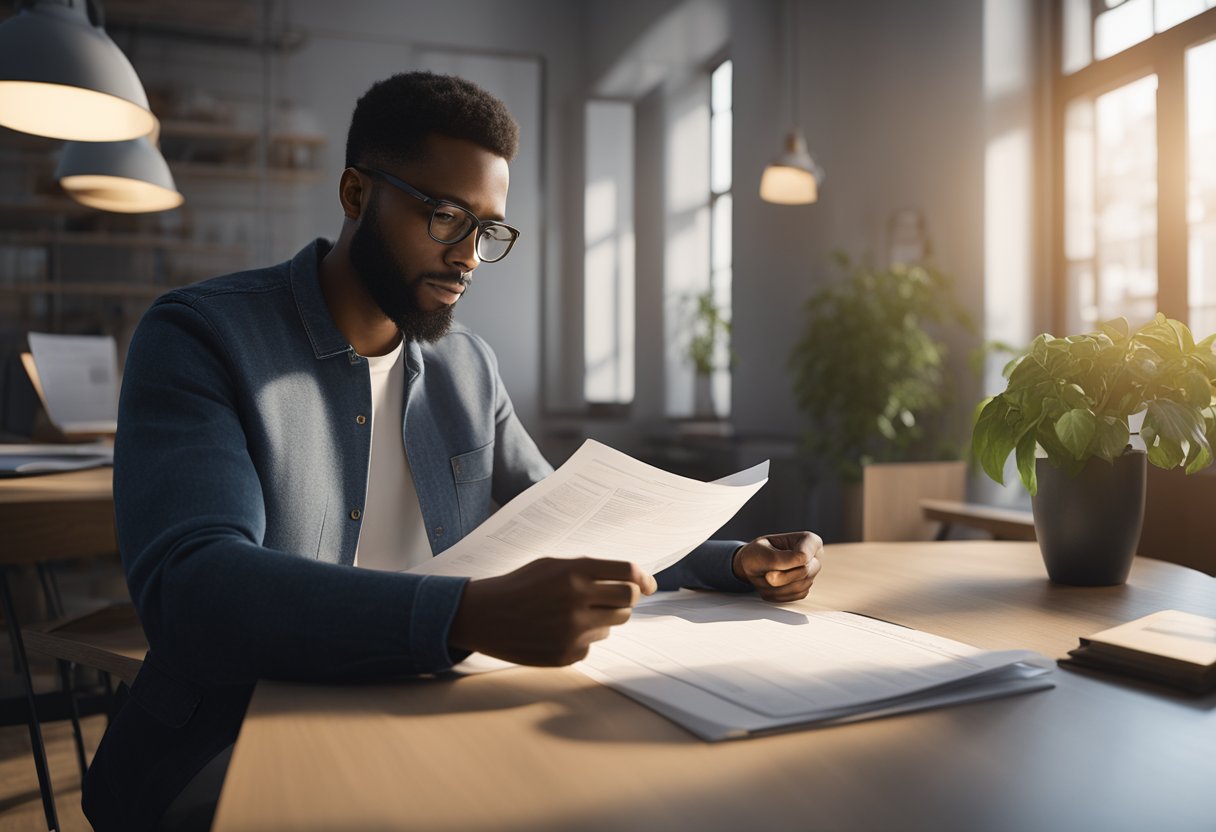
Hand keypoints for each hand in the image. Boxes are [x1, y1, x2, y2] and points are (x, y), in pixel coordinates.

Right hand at [447, 557, 656, 665]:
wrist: (485, 616)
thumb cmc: (521, 586)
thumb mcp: (552, 565)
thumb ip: (589, 570)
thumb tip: (632, 580)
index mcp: (575, 572)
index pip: (628, 573)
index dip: (644, 579)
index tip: (648, 585)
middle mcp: (578, 600)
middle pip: (629, 600)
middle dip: (627, 598)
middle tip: (613, 598)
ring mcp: (573, 631)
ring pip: (614, 624)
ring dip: (604, 618)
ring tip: (575, 613)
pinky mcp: (568, 654)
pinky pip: (593, 644)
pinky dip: (583, 638)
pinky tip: (558, 631)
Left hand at [731, 531, 822, 601]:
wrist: (752, 565)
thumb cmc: (757, 554)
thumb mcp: (761, 552)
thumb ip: (775, 562)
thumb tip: (778, 577)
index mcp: (809, 541)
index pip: (803, 556)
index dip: (785, 562)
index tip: (769, 558)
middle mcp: (814, 558)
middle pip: (804, 572)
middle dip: (781, 576)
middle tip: (766, 575)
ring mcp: (810, 575)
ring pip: (800, 587)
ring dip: (777, 587)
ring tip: (766, 578)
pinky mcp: (804, 589)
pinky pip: (794, 596)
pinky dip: (778, 594)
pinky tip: (771, 586)